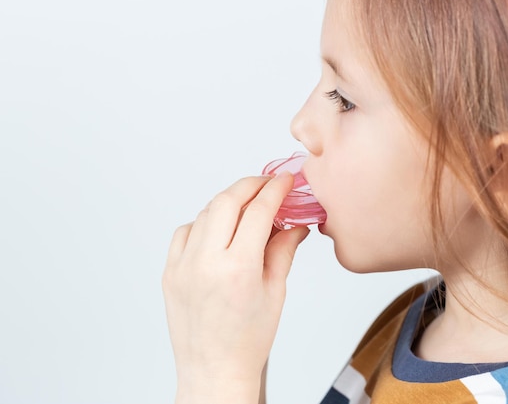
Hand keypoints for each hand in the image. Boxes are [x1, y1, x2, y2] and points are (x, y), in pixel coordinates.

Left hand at [162, 173, 309, 402]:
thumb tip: (295, 225)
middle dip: (250, 186)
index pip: (258, 212)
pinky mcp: (169, 272)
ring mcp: (182, 266)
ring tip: (247, 210)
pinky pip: (185, 232)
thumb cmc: (246, 341)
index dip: (275, 191)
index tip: (284, 182)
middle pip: (227, 201)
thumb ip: (283, 251)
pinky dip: (204, 223)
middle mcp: (205, 263)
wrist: (214, 370)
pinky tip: (219, 231)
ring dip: (228, 203)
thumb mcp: (274, 293)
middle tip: (267, 185)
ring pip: (205, 213)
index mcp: (237, 269)